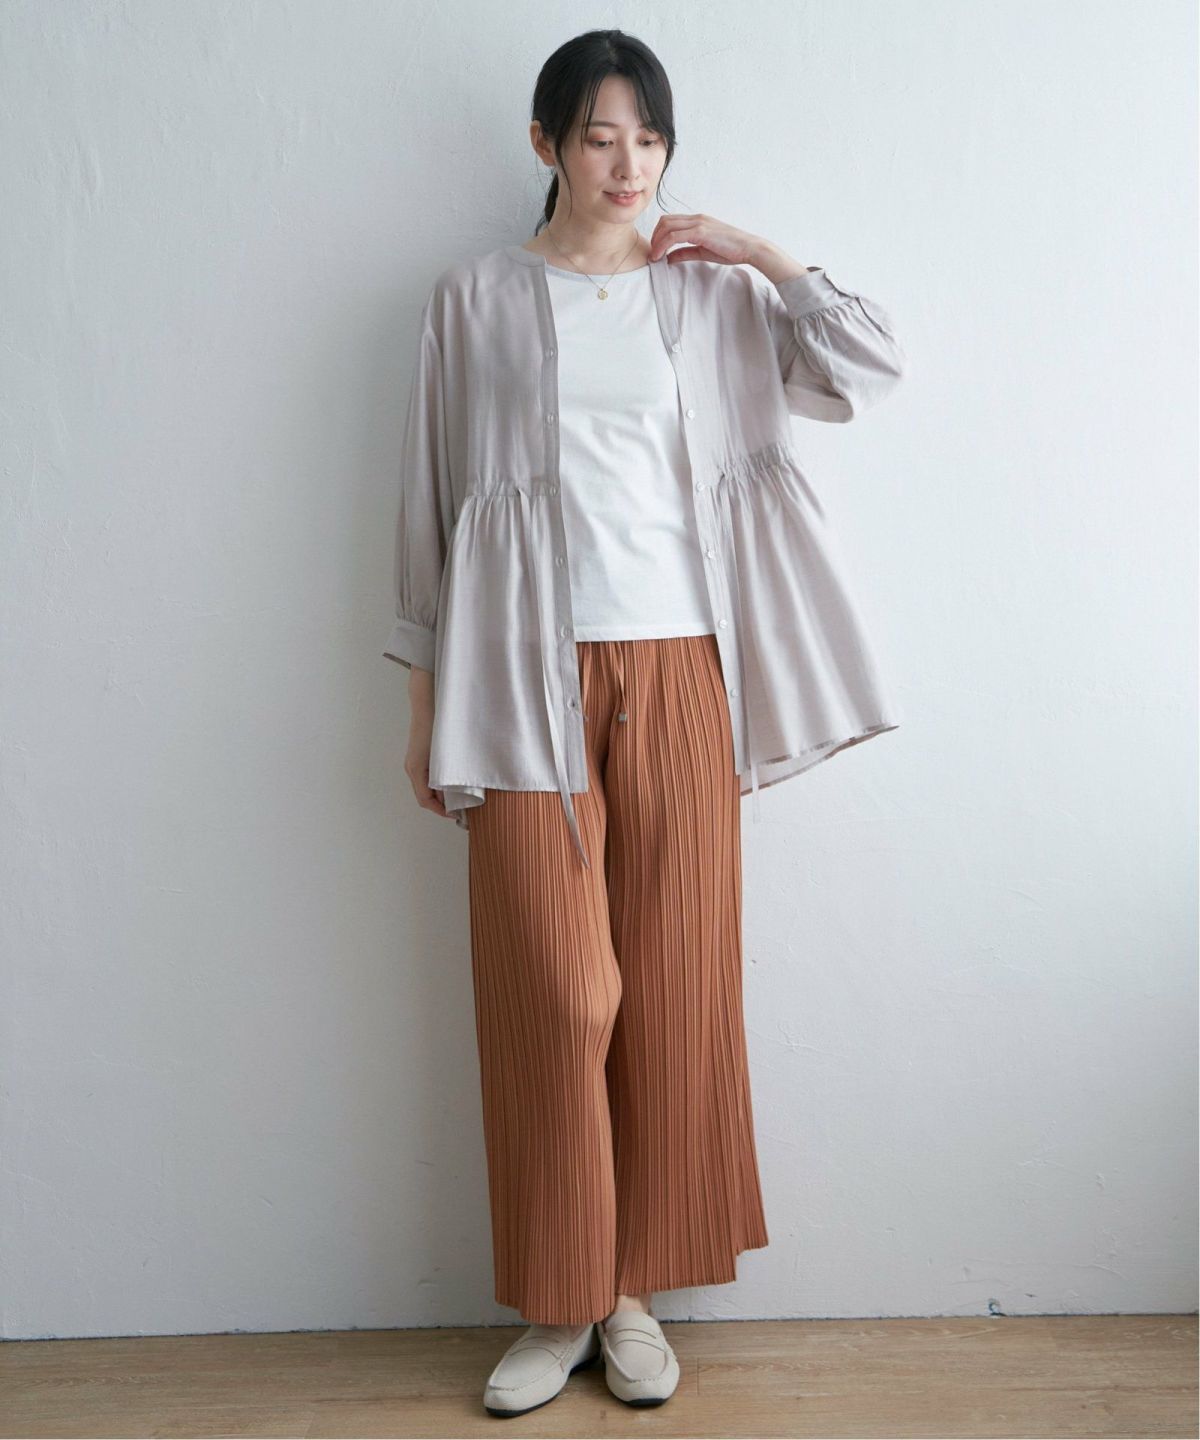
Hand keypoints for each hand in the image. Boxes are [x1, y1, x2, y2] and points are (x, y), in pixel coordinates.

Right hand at [405, 674, 450, 819]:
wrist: (427, 704)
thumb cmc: (437, 727)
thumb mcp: (444, 755)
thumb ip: (447, 776)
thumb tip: (456, 795)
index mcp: (416, 770)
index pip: (425, 801)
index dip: (441, 811)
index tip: (456, 816)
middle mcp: (411, 768)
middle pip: (424, 797)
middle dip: (441, 805)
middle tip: (461, 809)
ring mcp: (413, 763)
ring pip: (425, 788)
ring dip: (440, 795)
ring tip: (459, 797)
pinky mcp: (418, 757)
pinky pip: (426, 778)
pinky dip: (438, 785)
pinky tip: (452, 782)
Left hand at [647, 213, 766, 266]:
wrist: (749, 248)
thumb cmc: (730, 250)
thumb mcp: (703, 252)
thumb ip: (685, 253)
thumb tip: (668, 258)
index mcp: (697, 221)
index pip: (670, 221)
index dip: (658, 234)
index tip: (656, 250)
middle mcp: (696, 218)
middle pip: (665, 221)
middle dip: (654, 237)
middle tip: (652, 254)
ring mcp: (698, 223)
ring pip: (667, 227)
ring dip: (657, 242)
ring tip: (654, 257)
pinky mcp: (700, 231)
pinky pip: (675, 236)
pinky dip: (664, 246)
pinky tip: (661, 257)